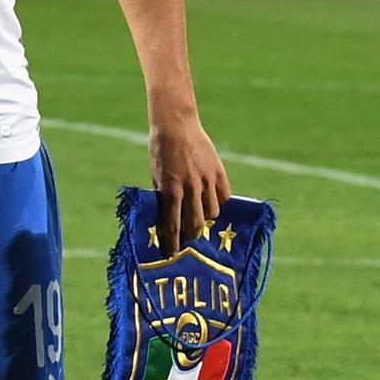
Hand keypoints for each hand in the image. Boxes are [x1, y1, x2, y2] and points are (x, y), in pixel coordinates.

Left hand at [148, 110, 229, 251]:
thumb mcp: (156, 175)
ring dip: (207, 220)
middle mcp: (191, 187)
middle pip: (196, 223)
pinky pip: (224, 196)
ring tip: (201, 220)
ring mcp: (207, 180)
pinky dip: (219, 203)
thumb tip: (166, 215)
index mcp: (171, 189)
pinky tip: (214, 205)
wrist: (176, 125)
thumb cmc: (160, 150)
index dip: (172, 241)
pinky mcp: (219, 172)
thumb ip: (163, 195)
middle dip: (192, 235)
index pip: (172, 223)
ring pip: (213, 212)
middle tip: (189, 239)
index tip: (171, 253)